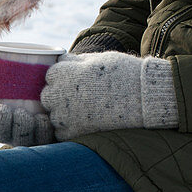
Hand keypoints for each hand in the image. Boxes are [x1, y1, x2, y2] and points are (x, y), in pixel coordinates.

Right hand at [0, 75, 55, 146]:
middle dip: (0, 124)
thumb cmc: (24, 83)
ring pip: (22, 139)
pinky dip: (43, 130)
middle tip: (2, 110)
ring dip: (20, 127)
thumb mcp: (2, 80)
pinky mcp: (50, 137)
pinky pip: (45, 140)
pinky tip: (43, 119)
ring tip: (22, 114)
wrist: (58, 84)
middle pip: (1, 134)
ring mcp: (31, 136)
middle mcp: (12, 130)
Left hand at [40, 51, 177, 139]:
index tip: (75, 79)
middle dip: (59, 95)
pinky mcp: (76, 133)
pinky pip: (62, 132)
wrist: (144, 97)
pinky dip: (71, 128)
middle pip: (48, 96)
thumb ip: (76, 61)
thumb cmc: (125, 73)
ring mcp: (67, 116)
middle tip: (78, 96)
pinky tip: (86, 122)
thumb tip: (63, 62)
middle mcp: (61, 95)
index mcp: (66, 73)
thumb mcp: (99, 59)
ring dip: (63, 113)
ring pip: (53, 115)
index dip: (63, 76)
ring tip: (84, 110)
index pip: (51, 74)